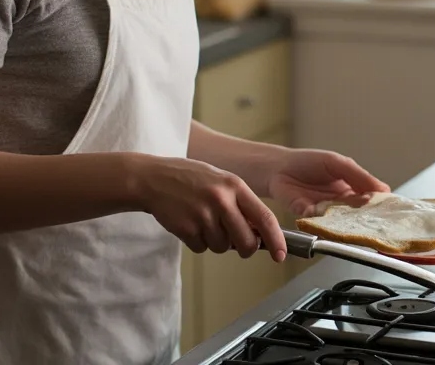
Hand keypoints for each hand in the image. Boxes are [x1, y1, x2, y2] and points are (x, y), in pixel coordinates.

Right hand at [135, 156, 286, 261]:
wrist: (152, 179)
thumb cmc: (190, 179)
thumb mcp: (221, 181)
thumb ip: (240, 203)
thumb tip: (259, 234)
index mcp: (234, 186)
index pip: (264, 217)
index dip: (276, 240)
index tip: (281, 255)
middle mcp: (221, 200)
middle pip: (246, 241)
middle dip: (245, 248)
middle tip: (238, 244)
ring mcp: (202, 215)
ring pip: (222, 247)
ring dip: (215, 241)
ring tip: (204, 221)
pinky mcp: (186, 228)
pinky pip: (201, 248)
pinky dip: (198, 242)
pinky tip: (190, 223)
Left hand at [267, 148, 389, 218]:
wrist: (279, 168)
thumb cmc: (309, 162)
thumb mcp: (338, 163)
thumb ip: (360, 176)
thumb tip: (384, 191)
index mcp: (353, 189)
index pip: (372, 200)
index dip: (382, 207)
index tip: (393, 213)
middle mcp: (342, 204)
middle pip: (360, 214)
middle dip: (369, 218)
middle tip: (378, 221)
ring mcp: (327, 213)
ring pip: (344, 221)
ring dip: (349, 221)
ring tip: (358, 219)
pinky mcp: (310, 218)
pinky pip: (322, 223)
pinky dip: (327, 221)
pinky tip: (332, 216)